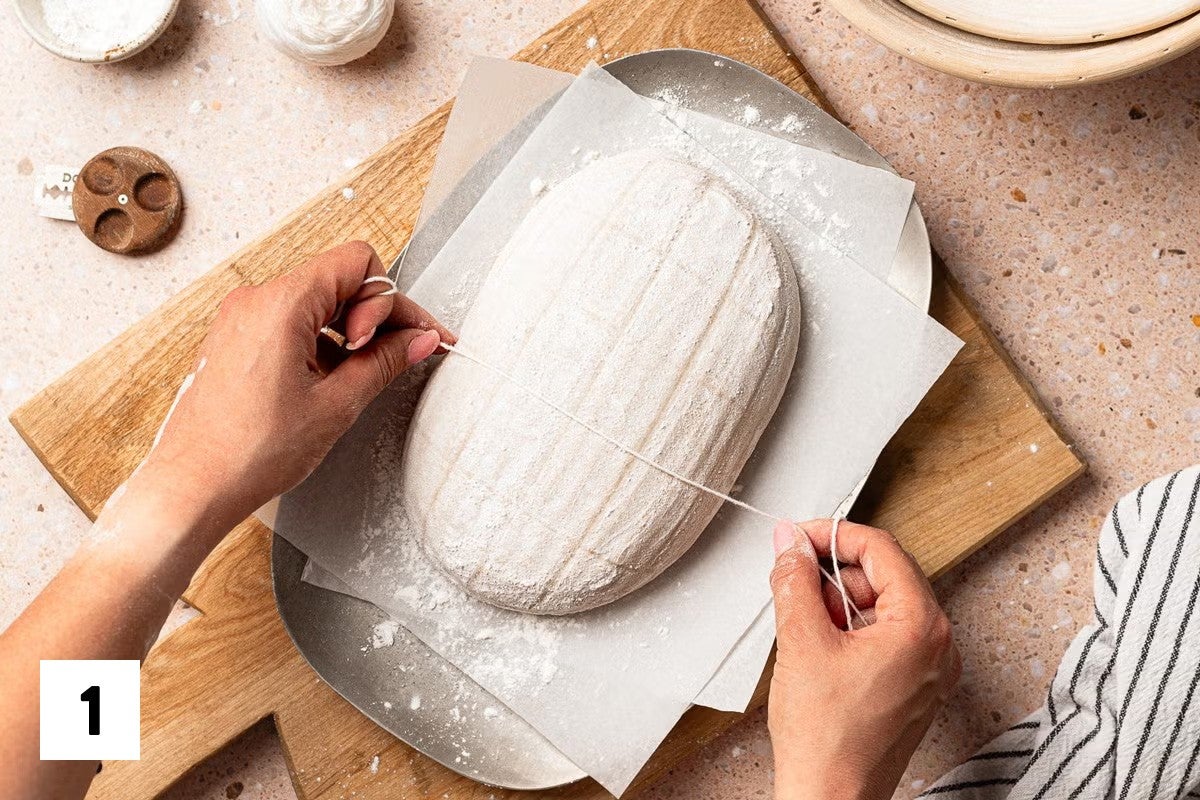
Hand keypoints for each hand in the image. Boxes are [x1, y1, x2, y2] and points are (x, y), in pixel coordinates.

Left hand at [140, 241, 454, 533]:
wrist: (193, 486)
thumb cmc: (249, 452)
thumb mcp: (337, 405)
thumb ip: (385, 362)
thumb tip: (418, 339)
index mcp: (281, 304)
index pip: (358, 262)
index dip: (388, 300)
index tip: (397, 339)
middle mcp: (256, 300)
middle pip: (340, 280)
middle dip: (377, 315)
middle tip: (403, 354)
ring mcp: (242, 318)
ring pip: (318, 303)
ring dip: (350, 332)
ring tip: (360, 378)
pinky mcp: (236, 339)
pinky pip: (292, 322)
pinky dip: (322, 343)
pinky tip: (332, 383)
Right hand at [768, 519, 959, 799]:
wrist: (829, 799)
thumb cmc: (827, 739)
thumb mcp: (801, 641)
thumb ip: (795, 580)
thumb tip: (790, 543)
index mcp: (922, 628)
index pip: (882, 550)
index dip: (834, 535)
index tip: (799, 536)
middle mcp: (937, 646)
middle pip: (884, 575)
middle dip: (833, 574)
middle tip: (793, 581)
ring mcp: (927, 669)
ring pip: (881, 605)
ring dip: (838, 603)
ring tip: (804, 627)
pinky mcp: (912, 687)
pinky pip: (883, 636)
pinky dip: (849, 630)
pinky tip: (818, 648)